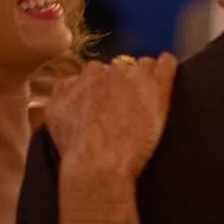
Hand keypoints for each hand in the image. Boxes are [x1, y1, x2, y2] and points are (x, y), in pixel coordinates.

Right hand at [44, 55, 176, 223]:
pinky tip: (168, 66)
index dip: (102, 84)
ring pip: (142, 65)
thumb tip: (67, 87)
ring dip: (144, 75)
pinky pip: (165, 64)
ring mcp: (132, 76)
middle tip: (125, 101)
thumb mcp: (55, 117)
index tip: (105, 97)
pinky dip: (167, 64)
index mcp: (83, 78)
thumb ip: (61, 95)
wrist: (98, 160)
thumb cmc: (76, 147)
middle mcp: (107, 72)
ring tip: (147, 92)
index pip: (95, 71)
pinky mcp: (156, 86)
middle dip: (122, 80)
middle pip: (118, 67)